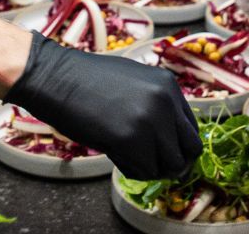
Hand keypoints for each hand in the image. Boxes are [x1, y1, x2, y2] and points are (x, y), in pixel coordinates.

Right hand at [6, 36, 198, 178]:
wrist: (56, 77)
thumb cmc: (88, 80)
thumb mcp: (135, 82)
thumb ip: (156, 104)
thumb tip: (170, 141)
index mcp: (169, 85)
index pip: (192, 129)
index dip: (179, 147)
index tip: (165, 155)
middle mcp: (165, 102)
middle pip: (189, 151)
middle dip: (173, 163)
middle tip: (152, 165)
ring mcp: (149, 121)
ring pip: (169, 166)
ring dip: (151, 168)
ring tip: (128, 156)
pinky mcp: (129, 140)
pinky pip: (144, 171)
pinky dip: (132, 171)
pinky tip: (116, 156)